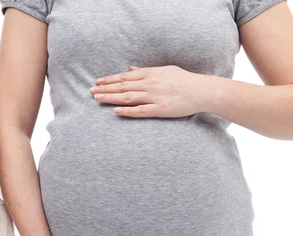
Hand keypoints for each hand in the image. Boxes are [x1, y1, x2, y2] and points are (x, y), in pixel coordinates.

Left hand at [90, 65, 210, 117]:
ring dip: (111, 98)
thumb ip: (146, 70)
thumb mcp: (165, 70)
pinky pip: (140, 111)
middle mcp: (150, 84)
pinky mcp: (160, 109)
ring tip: (98, 99)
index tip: (98, 82)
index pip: (125, 76)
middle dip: (105, 89)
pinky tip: (116, 111)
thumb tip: (130, 68)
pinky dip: (127, 111)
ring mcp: (154, 97)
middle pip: (123, 86)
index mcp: (151, 73)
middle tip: (91, 91)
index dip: (110, 79)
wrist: (201, 90)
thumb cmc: (184, 80)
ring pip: (128, 97)